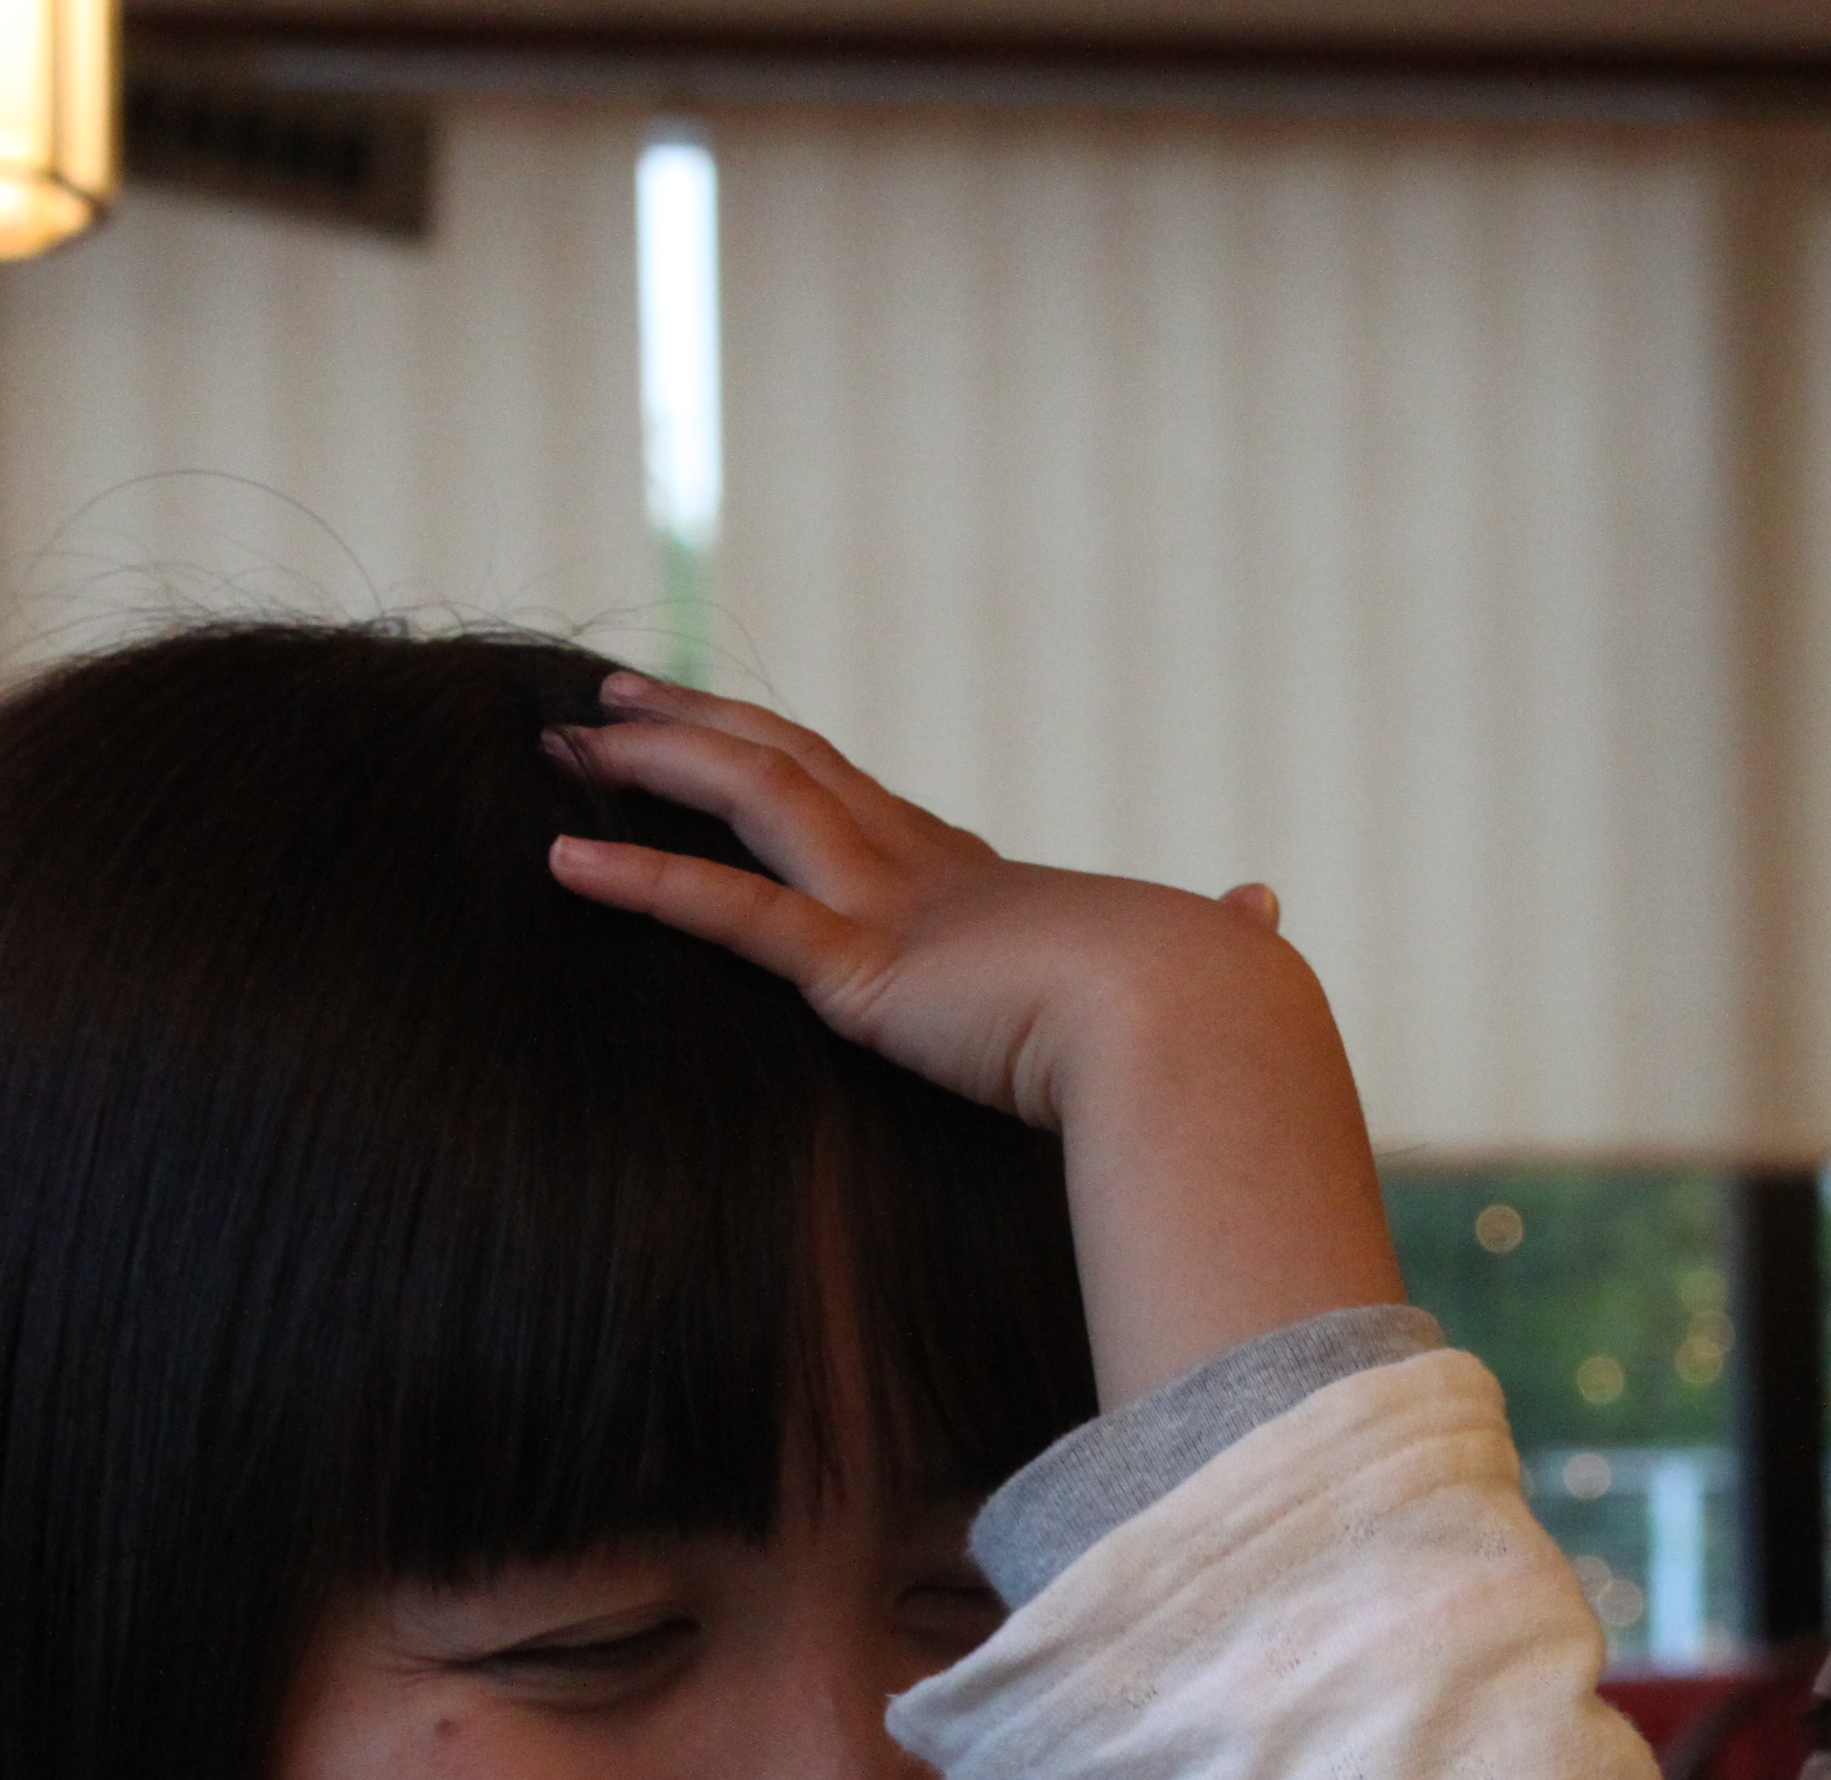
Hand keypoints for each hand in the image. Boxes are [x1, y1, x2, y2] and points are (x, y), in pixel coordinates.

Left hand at [547, 679, 1407, 1405]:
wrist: (1210, 1029)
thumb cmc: (1216, 1014)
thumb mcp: (1207, 966)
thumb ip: (1220, 937)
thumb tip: (1266, 905)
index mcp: (993, 886)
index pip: (869, 805)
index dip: (791, 762)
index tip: (734, 736)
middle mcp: (931, 872)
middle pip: (792, 766)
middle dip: (698, 726)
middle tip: (615, 698)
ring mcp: (894, 910)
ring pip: (751, 799)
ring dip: (654, 763)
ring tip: (565, 741)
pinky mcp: (866, 971)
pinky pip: (732, 916)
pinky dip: (645, 884)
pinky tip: (563, 862)